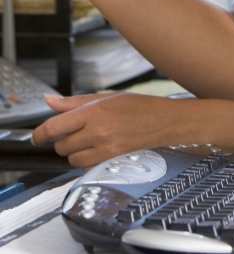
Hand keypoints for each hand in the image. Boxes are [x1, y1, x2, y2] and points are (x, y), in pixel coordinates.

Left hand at [32, 93, 209, 170]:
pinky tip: (99, 150)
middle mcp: (98, 132)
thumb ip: (75, 102)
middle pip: (61, 145)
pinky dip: (87, 161)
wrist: (166, 122)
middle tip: (76, 131)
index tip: (37, 136)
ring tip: (92, 140)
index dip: (40, 133)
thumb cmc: (140, 107)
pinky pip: (86, 168)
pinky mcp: (112, 163)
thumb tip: (50, 101)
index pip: (55, 126)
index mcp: (94, 112)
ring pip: (72, 158)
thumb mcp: (107, 97)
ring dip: (75, 151)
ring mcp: (105, 150)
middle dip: (64, 139)